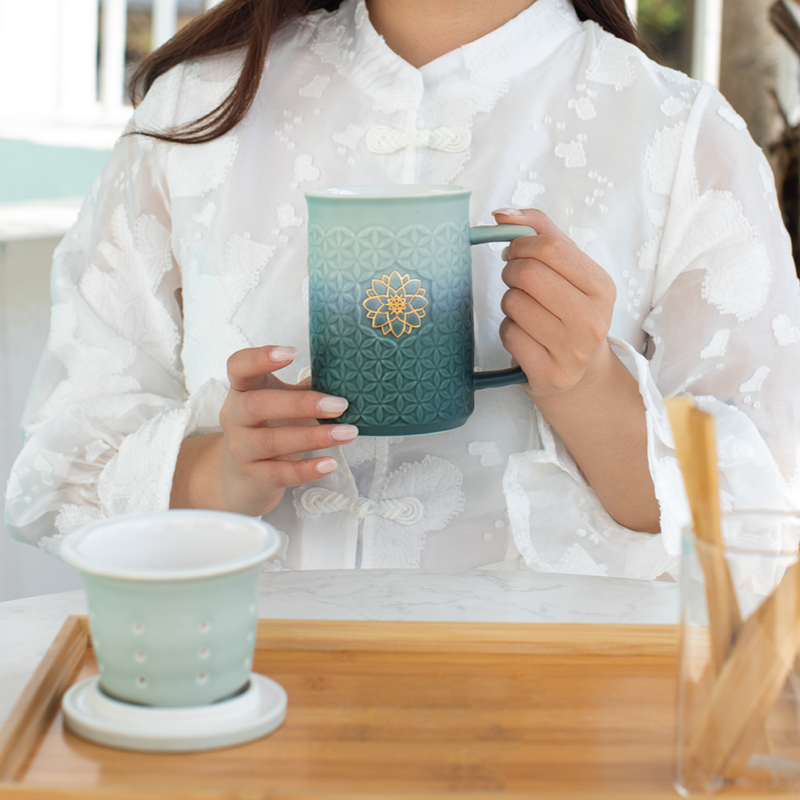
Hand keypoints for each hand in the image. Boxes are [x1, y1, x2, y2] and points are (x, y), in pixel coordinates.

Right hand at [170, 345, 357, 516]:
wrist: (240, 479)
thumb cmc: (267, 430)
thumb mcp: (281, 404)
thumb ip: (304, 388)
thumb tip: (345, 375)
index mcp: (243, 390)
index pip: (238, 366)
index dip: (260, 358)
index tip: (292, 352)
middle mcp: (235, 417)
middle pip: (257, 405)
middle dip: (301, 403)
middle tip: (340, 404)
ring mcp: (241, 449)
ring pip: (271, 441)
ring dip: (313, 437)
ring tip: (347, 433)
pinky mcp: (253, 478)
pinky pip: (279, 474)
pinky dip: (306, 470)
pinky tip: (329, 463)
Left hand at [493, 208, 616, 397]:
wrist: (580, 373)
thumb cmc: (569, 313)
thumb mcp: (568, 271)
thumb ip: (541, 233)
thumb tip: (501, 213)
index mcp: (601, 287)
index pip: (551, 248)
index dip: (521, 245)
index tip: (515, 252)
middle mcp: (592, 319)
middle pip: (528, 274)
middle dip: (511, 273)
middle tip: (515, 281)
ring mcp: (573, 350)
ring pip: (514, 304)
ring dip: (509, 304)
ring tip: (526, 312)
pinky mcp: (550, 373)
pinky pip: (509, 335)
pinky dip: (509, 331)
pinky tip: (525, 336)